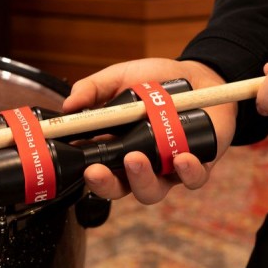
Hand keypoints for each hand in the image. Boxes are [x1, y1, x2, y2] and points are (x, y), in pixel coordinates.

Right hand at [62, 58, 236, 203]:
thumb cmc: (155, 81)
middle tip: (95, 170)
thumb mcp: (120, 77)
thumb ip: (93, 89)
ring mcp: (167, 169)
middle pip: (118, 188)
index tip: (74, 161)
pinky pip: (192, 180)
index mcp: (115, 148)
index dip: (84, 170)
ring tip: (135, 158)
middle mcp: (139, 165)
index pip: (95, 168)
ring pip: (151, 191)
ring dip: (141, 180)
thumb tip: (68, 104)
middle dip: (105, 184)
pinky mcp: (197, 167)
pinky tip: (182, 158)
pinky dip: (187, 173)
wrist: (199, 75)